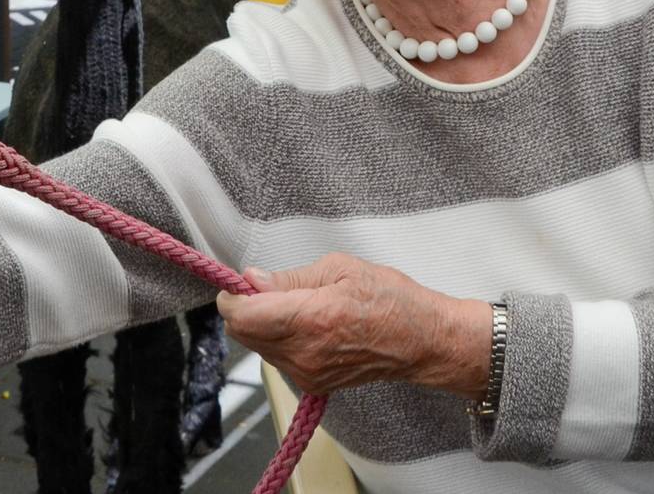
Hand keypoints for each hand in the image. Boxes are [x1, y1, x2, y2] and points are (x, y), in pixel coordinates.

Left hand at [216, 254, 489, 398]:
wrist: (421, 342)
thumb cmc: (391, 300)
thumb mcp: (340, 269)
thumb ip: (290, 278)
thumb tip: (253, 280)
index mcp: (311, 319)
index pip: (242, 316)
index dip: (231, 297)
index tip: (237, 284)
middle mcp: (304, 353)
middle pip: (243, 334)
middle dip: (245, 309)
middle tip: (267, 288)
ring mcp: (307, 373)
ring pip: (258, 346)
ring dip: (262, 324)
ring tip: (295, 305)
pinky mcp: (313, 384)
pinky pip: (278, 358)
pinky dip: (279, 339)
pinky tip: (305, 325)